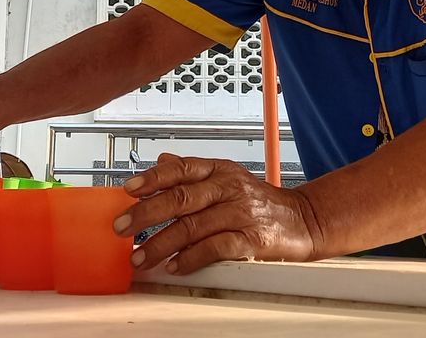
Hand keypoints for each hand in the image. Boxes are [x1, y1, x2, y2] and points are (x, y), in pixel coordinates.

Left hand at [114, 153, 320, 274]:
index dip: (152, 178)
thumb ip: (193, 172)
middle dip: (145, 215)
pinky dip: (190, 258)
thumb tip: (161, 161)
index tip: (128, 190)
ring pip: (192, 227)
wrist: (303, 219)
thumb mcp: (227, 177)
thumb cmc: (260, 201)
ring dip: (161, 244)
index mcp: (220, 170)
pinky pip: (214, 248)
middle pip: (180, 199)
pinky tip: (174, 265)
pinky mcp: (252, 239)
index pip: (180, 169)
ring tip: (141, 256)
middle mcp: (229, 187)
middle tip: (123, 228)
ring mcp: (241, 213)